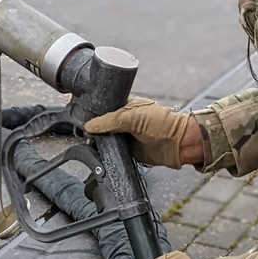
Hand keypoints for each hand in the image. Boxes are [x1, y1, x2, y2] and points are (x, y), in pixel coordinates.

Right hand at [85, 97, 202, 168]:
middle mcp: (124, 120)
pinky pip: (111, 151)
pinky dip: (104, 153)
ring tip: (85, 142)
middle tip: (80, 132)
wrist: (177, 144)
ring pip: (105, 138)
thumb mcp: (132, 117)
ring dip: (97, 141)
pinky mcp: (127, 150)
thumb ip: (110, 121)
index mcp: (126, 105)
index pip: (104, 106)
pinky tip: (95, 152)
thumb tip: (89, 126)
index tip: (80, 116)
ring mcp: (125, 135)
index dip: (93, 111)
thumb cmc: (162, 123)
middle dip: (93, 128)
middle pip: (102, 123)